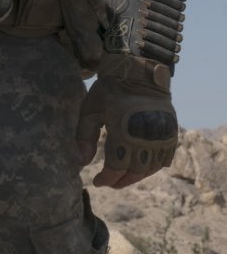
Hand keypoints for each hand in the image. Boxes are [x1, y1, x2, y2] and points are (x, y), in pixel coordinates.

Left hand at [76, 53, 177, 188]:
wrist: (138, 71)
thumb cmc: (108, 89)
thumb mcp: (90, 109)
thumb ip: (83, 135)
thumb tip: (81, 162)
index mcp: (122, 128)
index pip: (116, 165)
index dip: (106, 178)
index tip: (96, 181)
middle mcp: (145, 134)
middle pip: (134, 170)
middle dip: (120, 181)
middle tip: (109, 182)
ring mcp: (161, 135)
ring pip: (150, 168)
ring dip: (136, 176)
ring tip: (122, 177)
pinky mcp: (171, 133)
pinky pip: (164, 159)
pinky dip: (151, 168)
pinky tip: (139, 168)